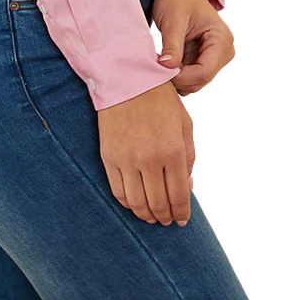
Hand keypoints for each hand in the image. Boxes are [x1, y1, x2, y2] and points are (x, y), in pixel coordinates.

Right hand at [98, 81, 194, 225]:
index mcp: (173, 150)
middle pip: (158, 204)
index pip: (179, 195)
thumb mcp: (185, 124)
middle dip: (165, 217)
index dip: (182, 213)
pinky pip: (118, 192)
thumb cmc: (160, 100)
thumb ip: (189, 156)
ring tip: (153, 216)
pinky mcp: (109, 157)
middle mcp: (150, 158)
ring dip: (147, 216)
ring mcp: (127, 159)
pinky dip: (128, 204)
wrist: (126, 79)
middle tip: (168, 220)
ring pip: (137, 204)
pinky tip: (135, 203)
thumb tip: (187, 186)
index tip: (182, 221)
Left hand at [153, 0, 234, 94]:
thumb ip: (172, 46)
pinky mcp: (205, 58)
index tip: (161, 72)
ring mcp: (215, 57)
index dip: (182, 77)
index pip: (204, 72)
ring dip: (177, 77)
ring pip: (195, 82)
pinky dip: (177, 73)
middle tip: (157, 68)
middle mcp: (223, 51)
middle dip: (178, 78)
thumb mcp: (173, 20)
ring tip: (161, 62)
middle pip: (201, 80)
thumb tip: (167, 68)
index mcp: (221, 40)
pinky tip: (167, 61)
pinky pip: (191, 76)